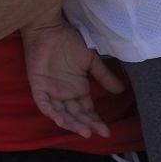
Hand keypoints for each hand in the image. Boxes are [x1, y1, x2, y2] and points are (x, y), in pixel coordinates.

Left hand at [22, 19, 124, 137]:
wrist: (49, 28)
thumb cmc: (69, 41)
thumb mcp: (91, 60)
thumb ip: (104, 76)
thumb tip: (121, 90)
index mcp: (78, 89)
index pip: (87, 111)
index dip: (96, 121)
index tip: (106, 131)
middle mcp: (65, 94)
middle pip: (76, 116)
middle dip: (87, 125)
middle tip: (97, 133)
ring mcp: (51, 92)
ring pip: (62, 114)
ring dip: (72, 124)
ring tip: (84, 131)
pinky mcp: (38, 88)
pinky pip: (44, 105)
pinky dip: (52, 113)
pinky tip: (61, 121)